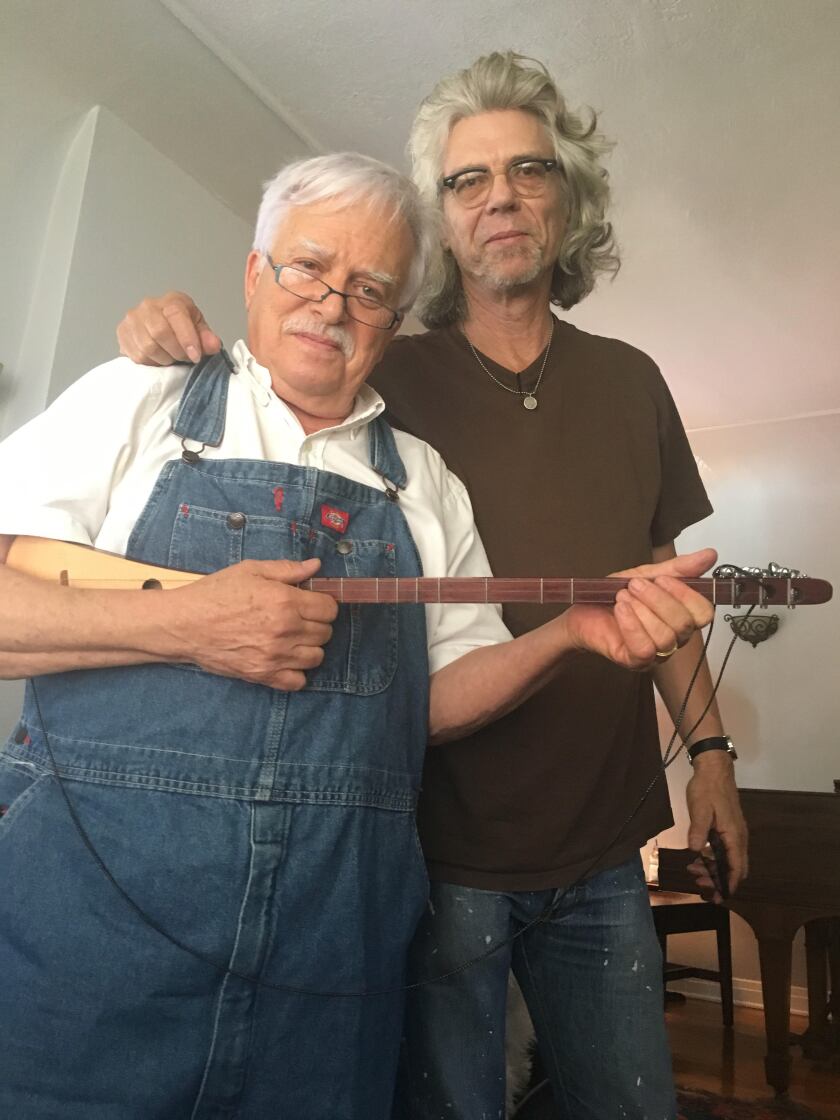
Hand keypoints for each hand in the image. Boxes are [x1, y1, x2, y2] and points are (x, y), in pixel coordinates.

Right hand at [117, 292, 220, 364]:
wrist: (160, 328)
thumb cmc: (183, 328)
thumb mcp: (200, 330)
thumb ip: (207, 338)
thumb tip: (213, 345)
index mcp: (172, 301)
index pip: (176, 315)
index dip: (187, 339)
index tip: (195, 356)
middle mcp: (149, 305)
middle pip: (159, 332)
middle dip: (175, 352)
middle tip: (184, 358)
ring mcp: (132, 318)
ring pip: (147, 347)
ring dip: (164, 359)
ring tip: (172, 358)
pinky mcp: (122, 332)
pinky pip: (136, 355)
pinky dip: (151, 363)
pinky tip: (158, 358)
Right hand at [164, 557, 337, 689]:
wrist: (184, 624)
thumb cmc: (215, 593)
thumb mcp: (251, 570)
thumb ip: (287, 569)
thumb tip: (316, 566)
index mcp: (285, 601)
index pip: (330, 609)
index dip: (324, 604)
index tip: (312, 603)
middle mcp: (285, 630)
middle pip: (325, 633)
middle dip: (317, 624)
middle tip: (299, 619)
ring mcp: (275, 656)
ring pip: (316, 658)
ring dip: (309, 647)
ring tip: (292, 639)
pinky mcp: (263, 675)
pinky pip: (298, 682)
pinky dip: (296, 673)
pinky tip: (284, 659)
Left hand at [564, 548, 716, 670]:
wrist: (582, 610)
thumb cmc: (614, 596)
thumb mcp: (646, 575)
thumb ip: (678, 568)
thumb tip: (709, 555)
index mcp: (681, 616)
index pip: (703, 613)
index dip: (686, 594)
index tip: (663, 579)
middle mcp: (674, 638)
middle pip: (684, 624)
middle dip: (658, 599)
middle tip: (635, 585)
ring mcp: (656, 653)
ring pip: (665, 637)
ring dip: (641, 611)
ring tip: (622, 597)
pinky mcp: (635, 661)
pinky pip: (644, 648)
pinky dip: (631, 625)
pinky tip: (620, 611)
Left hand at [685, 751, 748, 899]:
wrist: (715, 769)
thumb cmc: (707, 789)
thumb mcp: (699, 809)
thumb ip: (698, 831)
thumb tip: (695, 852)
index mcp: (734, 835)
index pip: (736, 868)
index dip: (729, 885)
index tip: (719, 898)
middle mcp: (739, 837)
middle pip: (735, 867)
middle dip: (720, 881)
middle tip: (701, 886)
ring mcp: (735, 832)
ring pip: (730, 859)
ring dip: (715, 869)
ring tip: (695, 872)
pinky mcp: (730, 827)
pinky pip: (726, 850)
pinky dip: (715, 858)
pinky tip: (700, 857)